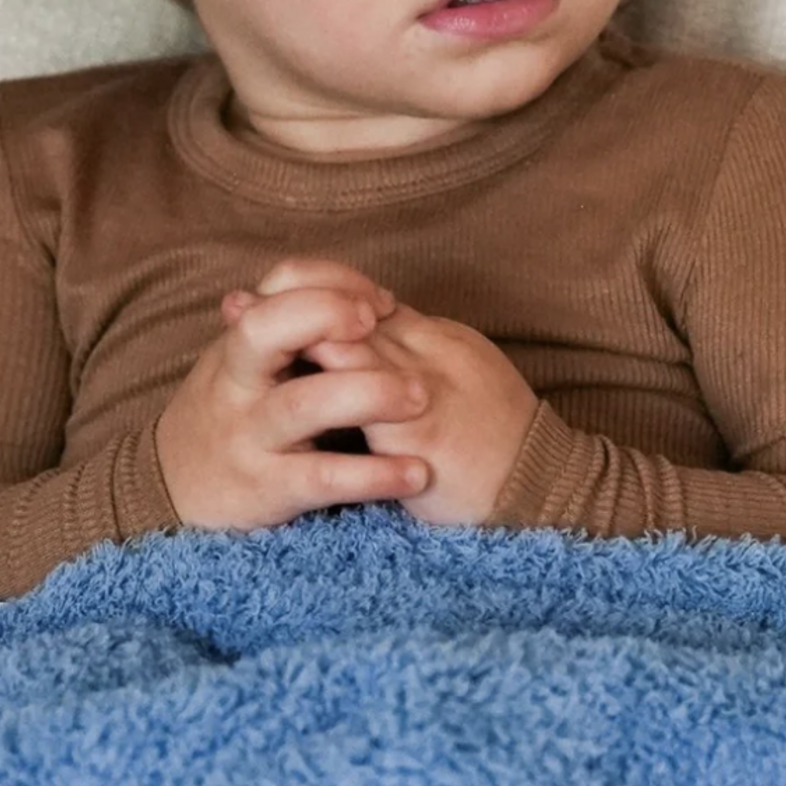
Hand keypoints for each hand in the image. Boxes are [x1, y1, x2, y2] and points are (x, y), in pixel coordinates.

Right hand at [157, 259, 428, 528]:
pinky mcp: (269, 490)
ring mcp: (252, 438)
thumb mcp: (242, 367)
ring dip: (367, 393)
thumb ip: (282, 328)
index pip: (278, 288)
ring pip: (303, 404)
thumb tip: (324, 281)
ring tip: (419, 397)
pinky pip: (323, 478)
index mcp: (241, 346)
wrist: (174, 494)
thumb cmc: (226, 416)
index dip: (331, 283)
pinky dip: (373, 475)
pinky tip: (416, 472)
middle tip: (384, 323)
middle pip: (268, 330)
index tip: (382, 302)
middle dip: (327, 315)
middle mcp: (239, 385)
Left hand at [240, 260, 540, 526]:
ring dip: (294, 339)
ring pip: (354, 349)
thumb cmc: (502, 446)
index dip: (313, 294)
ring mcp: (428, 392)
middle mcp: (434, 355)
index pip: (368, 303)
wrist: (550, 492)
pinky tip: (282, 387)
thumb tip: (368, 338)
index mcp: (441, 341)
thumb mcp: (462, 385)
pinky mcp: (423, 435)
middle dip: (291, 308)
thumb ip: (415, 362)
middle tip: (235, 307)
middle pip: (352, 316)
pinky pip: (368, 405)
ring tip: (247, 333)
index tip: (265, 293)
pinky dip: (324, 387)